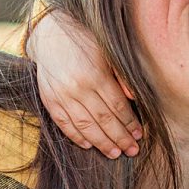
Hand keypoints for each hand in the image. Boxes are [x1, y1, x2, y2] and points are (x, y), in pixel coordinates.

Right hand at [29, 4, 142, 157]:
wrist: (50, 34)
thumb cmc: (85, 42)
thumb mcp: (107, 52)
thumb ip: (121, 76)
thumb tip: (134, 98)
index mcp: (96, 74)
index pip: (117, 106)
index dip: (130, 123)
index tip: (139, 134)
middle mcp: (78, 88)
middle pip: (103, 120)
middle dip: (120, 138)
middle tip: (132, 151)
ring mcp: (61, 95)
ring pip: (84, 126)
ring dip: (101, 143)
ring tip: (114, 154)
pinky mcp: (49, 99)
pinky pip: (63, 123)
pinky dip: (76, 136)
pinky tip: (89, 145)